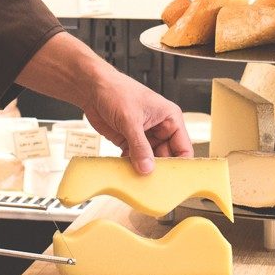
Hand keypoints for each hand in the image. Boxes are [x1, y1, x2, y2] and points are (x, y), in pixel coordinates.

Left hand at [17, 32, 192, 173]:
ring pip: (150, 160)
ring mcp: (144, 136)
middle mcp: (159, 128)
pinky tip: (128, 175)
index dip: (180, 163)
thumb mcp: (131, 120)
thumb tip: (147, 168)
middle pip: (167, 156)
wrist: (91, 88)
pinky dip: (131, 167)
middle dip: (160, 170)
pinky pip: (135, 159)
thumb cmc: (116, 91)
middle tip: (155, 185)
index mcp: (169, 118)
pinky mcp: (128, 141)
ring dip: (144, 170)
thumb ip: (140, 146)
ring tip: (141, 182)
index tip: (175, 180)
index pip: (183, 147)